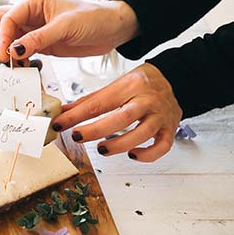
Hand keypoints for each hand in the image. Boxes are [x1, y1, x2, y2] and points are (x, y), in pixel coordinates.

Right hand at [0, 0, 139, 61]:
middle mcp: (31, 14)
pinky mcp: (41, 44)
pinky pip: (20, 51)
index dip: (1, 36)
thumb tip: (13, 51)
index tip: (4, 54)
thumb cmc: (94, 18)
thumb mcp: (66, 26)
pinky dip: (16, 59)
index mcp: (35, 2)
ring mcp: (34, 30)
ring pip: (7, 37)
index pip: (7, 17)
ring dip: (4, 50)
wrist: (114, 30)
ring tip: (10, 65)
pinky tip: (21, 67)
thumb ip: (39, 39)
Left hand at [52, 63, 181, 161]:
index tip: (59, 124)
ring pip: (142, 134)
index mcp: (129, 86)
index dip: (76, 116)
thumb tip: (65, 112)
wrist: (174, 79)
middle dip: (97, 130)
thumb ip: (90, 100)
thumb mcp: (115, 85)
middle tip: (78, 136)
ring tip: (102, 149)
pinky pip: (162, 146)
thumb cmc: (141, 83)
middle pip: (122, 117)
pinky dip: (147, 155)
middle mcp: (147, 100)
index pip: (99, 103)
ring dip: (119, 145)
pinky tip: (131, 155)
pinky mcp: (170, 128)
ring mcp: (160, 115)